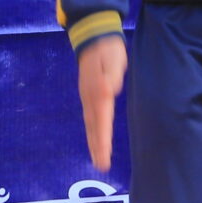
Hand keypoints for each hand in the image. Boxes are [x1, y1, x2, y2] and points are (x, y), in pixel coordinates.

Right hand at [77, 35, 126, 171]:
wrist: (94, 37)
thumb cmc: (108, 49)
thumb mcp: (114, 57)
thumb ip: (113, 73)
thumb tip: (111, 89)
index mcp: (99, 91)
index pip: (102, 120)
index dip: (103, 139)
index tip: (104, 156)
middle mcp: (90, 97)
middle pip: (94, 126)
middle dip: (97, 147)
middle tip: (101, 166)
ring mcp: (87, 96)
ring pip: (90, 124)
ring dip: (94, 142)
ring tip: (97, 159)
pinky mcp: (88, 95)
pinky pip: (90, 117)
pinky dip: (93, 131)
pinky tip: (95, 138)